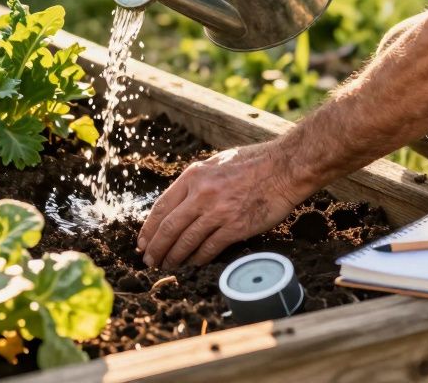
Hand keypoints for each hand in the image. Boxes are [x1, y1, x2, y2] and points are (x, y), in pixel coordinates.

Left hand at [137, 140, 307, 267]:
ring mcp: (217, 212)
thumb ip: (197, 182)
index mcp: (193, 176)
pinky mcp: (234, 227)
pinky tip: (192, 264)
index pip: (161, 207)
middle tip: (150, 261)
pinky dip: (198, 258)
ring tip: (168, 266)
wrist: (284, 169)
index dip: (149, 228)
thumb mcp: (215, 164)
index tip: (143, 242)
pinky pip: (209, 248)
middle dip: (156, 248)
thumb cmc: (253, 163)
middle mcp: (201, 194)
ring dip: (174, 257)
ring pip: (186, 241)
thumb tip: (180, 202)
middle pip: (169, 228)